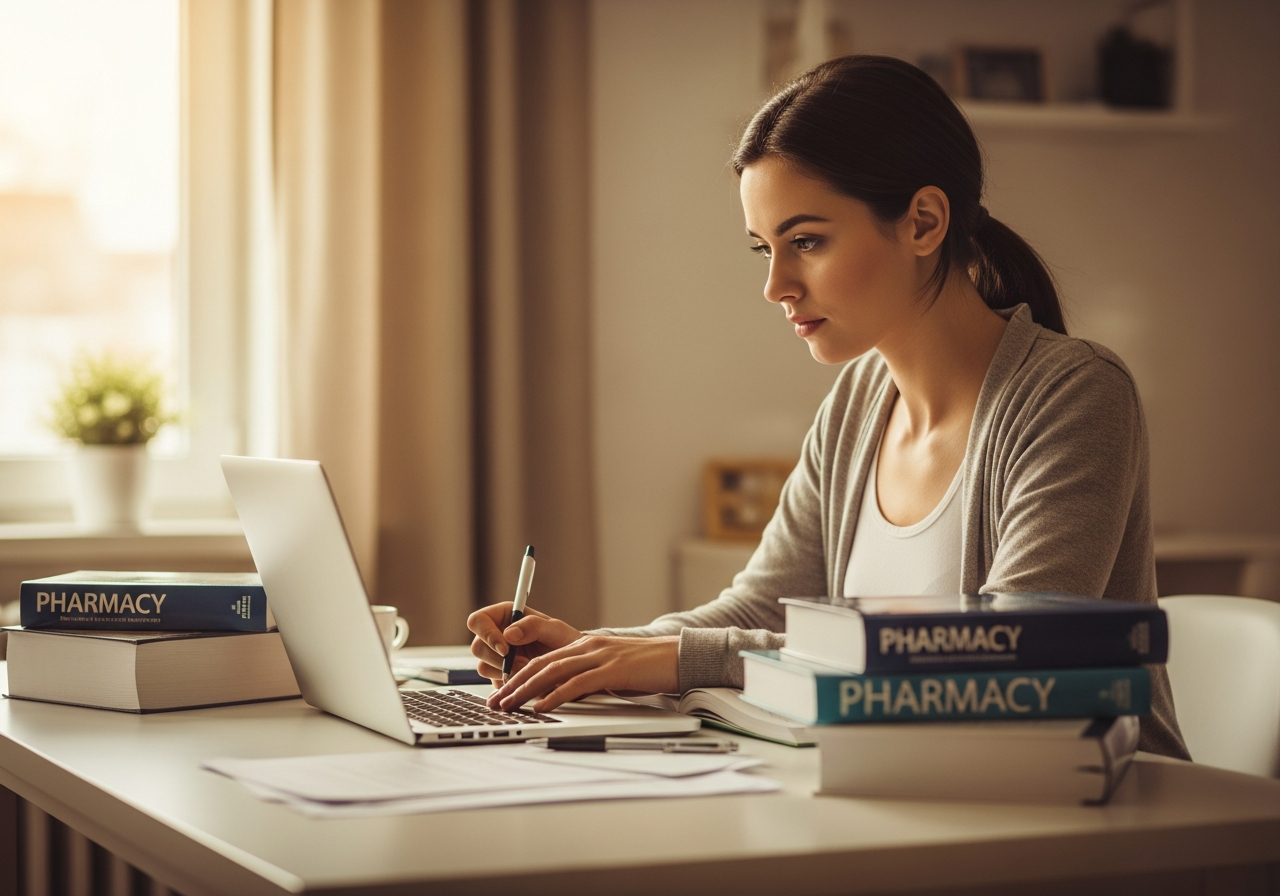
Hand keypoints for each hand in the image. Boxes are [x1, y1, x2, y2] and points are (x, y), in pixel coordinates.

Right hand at [467, 602, 582, 684]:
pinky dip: (509, 685)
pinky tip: (526, 680)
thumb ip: (533, 626)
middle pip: (477, 647)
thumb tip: (509, 633)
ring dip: (505, 673)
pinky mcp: (500, 676)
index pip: (478, 621)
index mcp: (504, 616)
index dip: (486, 634)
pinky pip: (494, 683)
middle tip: (523, 664)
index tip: (505, 648)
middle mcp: (496, 635)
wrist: (573, 665)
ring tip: (529, 670)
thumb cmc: (565, 641)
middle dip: (498, 659)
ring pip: (483, 667)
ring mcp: (496, 657)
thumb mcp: (554, 629)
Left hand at [486, 634, 679, 712]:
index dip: (518, 676)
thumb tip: (567, 698)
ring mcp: (599, 656)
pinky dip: (555, 695)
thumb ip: (589, 679)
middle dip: (513, 684)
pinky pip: (576, 683)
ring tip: (509, 705)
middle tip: (495, 702)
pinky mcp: (612, 669)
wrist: (678, 657)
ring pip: (552, 672)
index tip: (501, 693)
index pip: (542, 660)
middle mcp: (587, 647)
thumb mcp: (611, 671)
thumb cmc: (647, 668)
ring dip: (526, 690)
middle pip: (540, 664)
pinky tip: (541, 706)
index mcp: (585, 646)